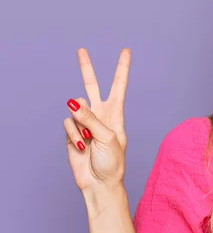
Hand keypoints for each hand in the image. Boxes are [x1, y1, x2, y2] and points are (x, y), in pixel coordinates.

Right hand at [64, 48, 130, 193]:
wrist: (99, 182)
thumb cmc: (112, 162)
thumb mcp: (108, 137)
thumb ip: (90, 118)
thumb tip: (72, 101)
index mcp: (115, 113)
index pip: (118, 85)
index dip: (121, 68)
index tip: (126, 51)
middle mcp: (100, 114)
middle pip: (91, 85)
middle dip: (86, 68)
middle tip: (81, 50)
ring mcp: (85, 122)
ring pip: (75, 108)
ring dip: (81, 125)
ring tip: (89, 141)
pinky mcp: (72, 132)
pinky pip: (67, 123)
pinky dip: (73, 134)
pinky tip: (82, 146)